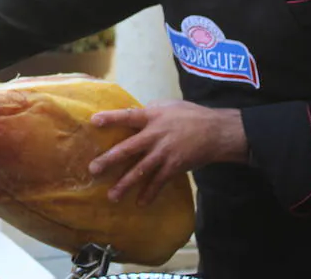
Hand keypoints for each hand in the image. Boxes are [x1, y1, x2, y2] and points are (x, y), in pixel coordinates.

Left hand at [88, 101, 247, 204]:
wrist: (217, 131)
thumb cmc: (190, 115)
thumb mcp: (168, 106)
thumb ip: (149, 112)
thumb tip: (131, 116)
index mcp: (152, 116)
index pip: (128, 116)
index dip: (111, 118)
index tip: (93, 121)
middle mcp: (155, 135)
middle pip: (128, 148)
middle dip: (109, 160)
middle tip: (93, 170)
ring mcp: (164, 152)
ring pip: (141, 170)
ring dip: (125, 184)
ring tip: (112, 196)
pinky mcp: (174, 166)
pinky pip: (159, 182)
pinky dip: (149, 193)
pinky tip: (140, 203)